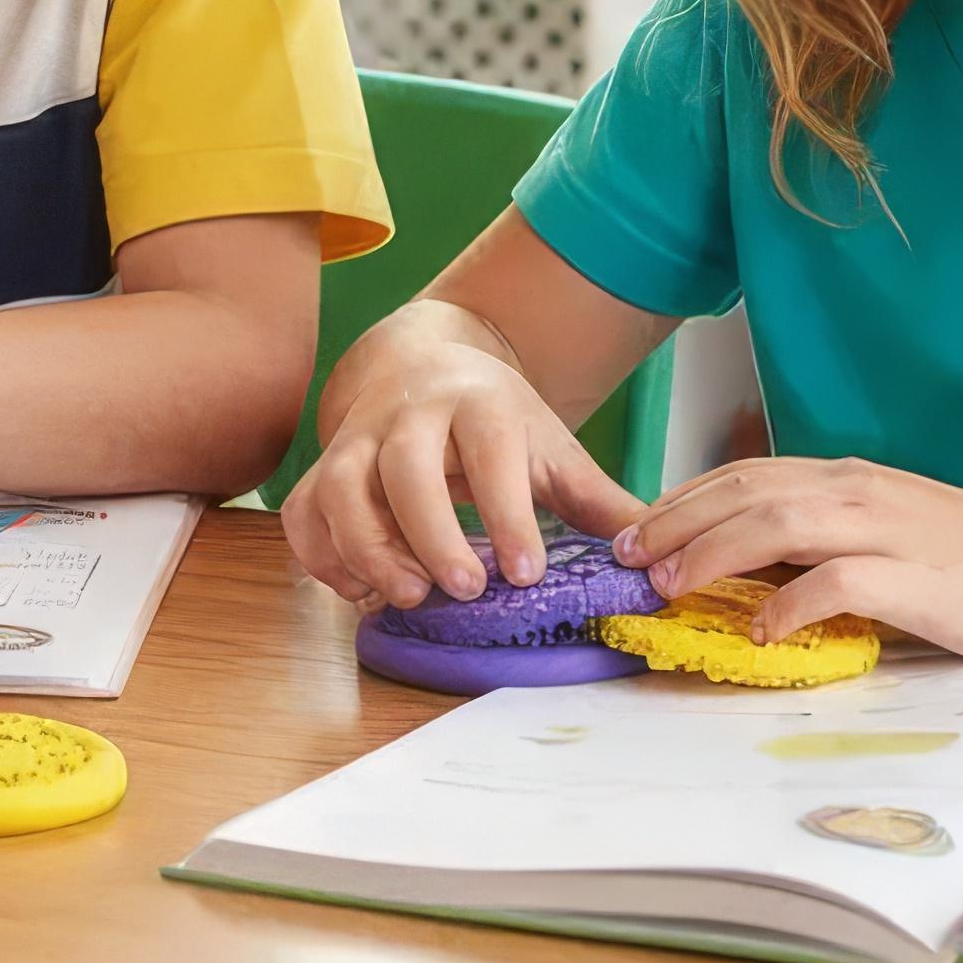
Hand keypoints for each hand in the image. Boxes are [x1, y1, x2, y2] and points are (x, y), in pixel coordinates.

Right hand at [280, 316, 646, 610]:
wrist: (423, 366)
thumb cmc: (495, 420)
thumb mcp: (551, 447)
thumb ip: (599, 502)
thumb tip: (657, 555)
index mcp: (477, 403)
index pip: (490, 453)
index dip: (506, 512)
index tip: (527, 572)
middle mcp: (408, 414)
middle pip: (404, 469)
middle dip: (431, 534)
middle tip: (467, 589)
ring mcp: (357, 438)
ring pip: (339, 488)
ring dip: (367, 548)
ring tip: (408, 595)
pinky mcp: (322, 465)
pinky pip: (305, 511)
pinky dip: (323, 556)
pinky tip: (362, 590)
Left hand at [626, 457, 962, 657]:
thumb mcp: (887, 530)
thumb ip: (826, 537)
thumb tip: (750, 566)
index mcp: (849, 478)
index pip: (745, 474)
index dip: (682, 498)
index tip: (635, 527)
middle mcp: (858, 491)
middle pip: (744, 492)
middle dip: (674, 521)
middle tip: (625, 557)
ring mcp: (886, 530)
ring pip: (775, 524)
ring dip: (711, 553)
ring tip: (668, 585)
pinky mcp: (915, 579)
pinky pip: (836, 583)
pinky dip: (789, 604)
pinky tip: (760, 630)